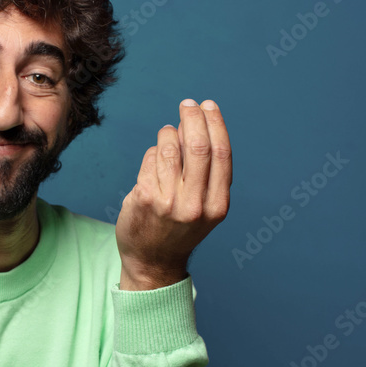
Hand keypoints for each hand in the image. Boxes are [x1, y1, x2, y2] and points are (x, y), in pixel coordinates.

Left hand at [115, 99, 231, 289]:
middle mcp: (195, 205)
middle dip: (192, 118)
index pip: (221, 154)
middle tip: (188, 104)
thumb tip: (198, 125)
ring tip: (168, 135)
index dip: (215, 124)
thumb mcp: (205, 207)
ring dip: (168, 134)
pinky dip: (152, 154)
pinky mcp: (144, 198)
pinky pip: (150, 159)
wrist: (152, 262)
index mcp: (218, 205)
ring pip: (169, 147)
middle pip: (197, 146)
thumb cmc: (179, 228)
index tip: (208, 106)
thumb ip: (207, 173)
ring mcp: (168, 202)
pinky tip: (153, 164)